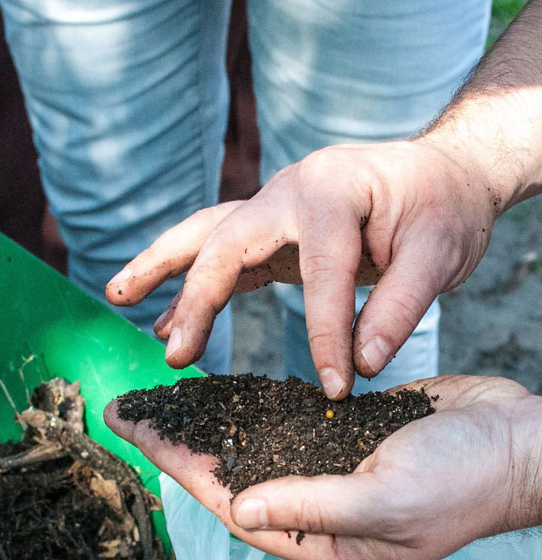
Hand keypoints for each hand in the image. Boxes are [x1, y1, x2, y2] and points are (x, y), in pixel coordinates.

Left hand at [104, 376, 541, 559]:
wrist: (517, 444)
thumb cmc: (463, 483)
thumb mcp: (387, 500)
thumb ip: (312, 505)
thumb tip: (240, 508)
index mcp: (316, 536)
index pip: (226, 499)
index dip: (175, 463)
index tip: (133, 430)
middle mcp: (312, 506)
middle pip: (227, 472)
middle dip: (176, 441)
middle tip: (127, 409)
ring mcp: (325, 469)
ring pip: (249, 446)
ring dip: (205, 422)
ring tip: (161, 398)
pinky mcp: (341, 436)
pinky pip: (282, 423)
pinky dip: (249, 407)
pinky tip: (220, 391)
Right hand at [106, 139, 495, 398]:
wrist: (440, 173)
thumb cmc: (444, 209)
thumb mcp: (440, 255)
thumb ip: (399, 309)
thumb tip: (359, 367)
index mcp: (331, 190)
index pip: (318, 272)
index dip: (324, 334)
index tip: (333, 387)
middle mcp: (288, 191)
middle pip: (223, 242)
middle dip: (193, 299)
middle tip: (171, 353)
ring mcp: (272, 207)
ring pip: (203, 236)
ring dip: (159, 268)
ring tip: (116, 296)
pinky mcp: (269, 230)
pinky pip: (219, 255)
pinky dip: (190, 287)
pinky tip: (167, 319)